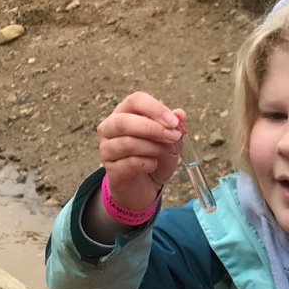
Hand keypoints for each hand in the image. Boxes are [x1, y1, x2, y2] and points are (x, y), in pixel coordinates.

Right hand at [97, 92, 184, 209]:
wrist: (145, 188)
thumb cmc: (154, 158)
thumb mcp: (170, 141)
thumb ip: (174, 127)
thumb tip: (180, 114)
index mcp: (125, 113)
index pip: (135, 100)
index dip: (155, 108)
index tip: (174, 121)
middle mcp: (110, 128)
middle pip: (124, 121)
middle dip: (152, 128)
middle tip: (172, 137)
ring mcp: (107, 149)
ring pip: (127, 143)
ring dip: (152, 147)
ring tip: (164, 152)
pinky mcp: (111, 170)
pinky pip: (129, 164)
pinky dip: (147, 164)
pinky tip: (153, 165)